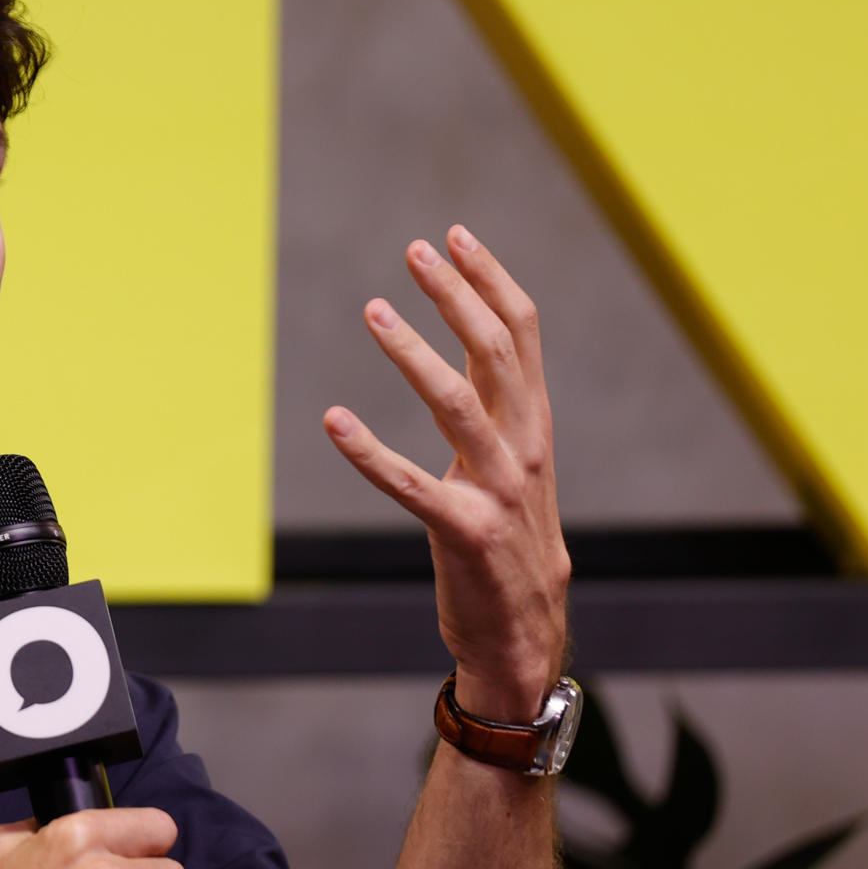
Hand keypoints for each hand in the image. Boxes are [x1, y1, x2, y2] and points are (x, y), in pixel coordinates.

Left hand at [324, 225, 569, 720]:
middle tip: (414, 252)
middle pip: (494, 351)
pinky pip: (410, 484)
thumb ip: (493, 405)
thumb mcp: (511, 462)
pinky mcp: (465, 531)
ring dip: (413, 350)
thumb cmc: (509, 540)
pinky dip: (369, 451)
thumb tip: (466, 340)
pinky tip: (333, 421)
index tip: (454, 236)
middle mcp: (524, 447)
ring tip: (374, 309)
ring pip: (457, 402)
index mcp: (534, 424)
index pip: (521, 333)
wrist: (525, 632)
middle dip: (455, 295)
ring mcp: (498, 490)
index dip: (490, 279)